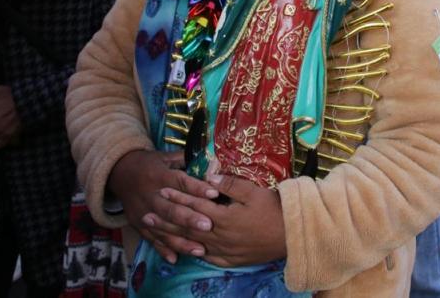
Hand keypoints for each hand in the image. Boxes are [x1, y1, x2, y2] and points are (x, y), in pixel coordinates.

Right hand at [108, 150, 220, 263]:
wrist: (120, 173)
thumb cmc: (149, 164)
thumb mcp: (164, 156)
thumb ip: (185, 160)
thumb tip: (210, 163)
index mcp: (159, 176)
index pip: (180, 183)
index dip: (197, 188)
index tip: (214, 194)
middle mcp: (151, 196)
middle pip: (171, 209)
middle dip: (190, 219)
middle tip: (208, 226)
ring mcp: (143, 213)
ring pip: (163, 229)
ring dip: (181, 241)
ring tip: (200, 249)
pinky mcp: (138, 225)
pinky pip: (151, 239)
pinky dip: (163, 250)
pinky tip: (175, 259)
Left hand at [159, 173, 286, 266]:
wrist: (292, 235)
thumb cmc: (273, 209)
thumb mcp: (252, 191)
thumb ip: (228, 184)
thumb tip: (208, 178)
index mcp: (223, 217)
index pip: (194, 206)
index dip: (177, 197)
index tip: (162, 190)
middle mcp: (220, 236)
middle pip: (188, 227)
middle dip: (166, 220)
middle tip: (147, 216)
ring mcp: (226, 251)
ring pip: (194, 244)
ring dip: (175, 237)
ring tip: (159, 234)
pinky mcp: (233, 260)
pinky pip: (210, 258)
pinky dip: (196, 254)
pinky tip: (188, 251)